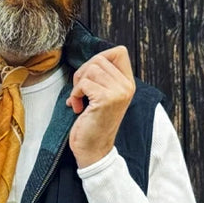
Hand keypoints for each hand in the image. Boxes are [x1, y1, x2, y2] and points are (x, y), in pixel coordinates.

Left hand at [66, 45, 135, 167]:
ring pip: (91, 68)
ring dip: (78, 84)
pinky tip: (77, 107)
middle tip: (80, 91)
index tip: (90, 75)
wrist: (94, 151)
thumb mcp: (104, 96)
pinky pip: (84, 83)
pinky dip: (75, 94)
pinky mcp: (106, 99)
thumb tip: (90, 61)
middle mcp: (127, 86)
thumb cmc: (94, 124)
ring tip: (79, 99)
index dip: (99, 57)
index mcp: (128, 84)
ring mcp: (118, 92)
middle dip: (83, 72)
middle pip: (100, 58)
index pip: (119, 52)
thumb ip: (103, 78)